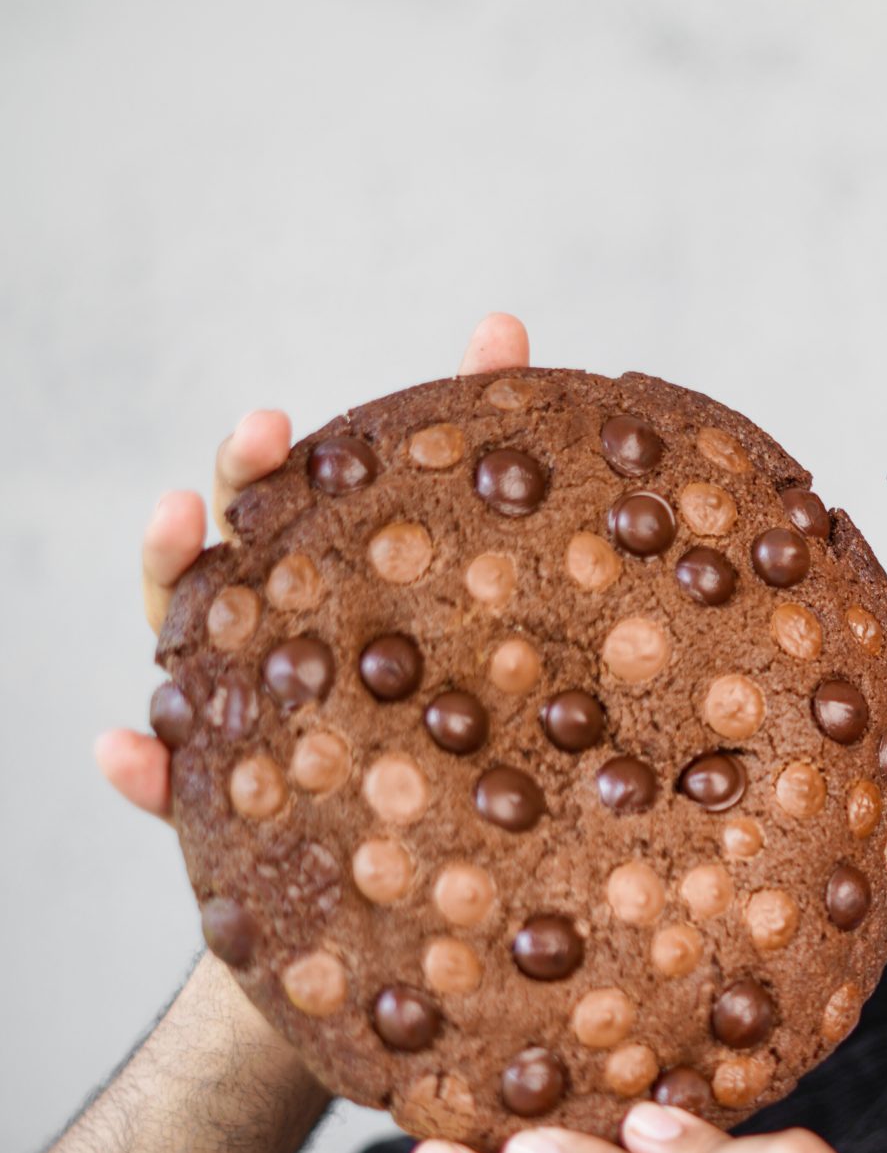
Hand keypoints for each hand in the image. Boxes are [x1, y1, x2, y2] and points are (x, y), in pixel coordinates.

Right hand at [93, 311, 532, 819]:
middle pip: (214, 566)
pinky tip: (118, 749)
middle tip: (244, 453)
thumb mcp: (488, 560)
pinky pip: (177, 797)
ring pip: (180, 659)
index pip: (268, 512)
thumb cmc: (467, 676)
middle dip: (212, 509)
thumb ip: (483, 444)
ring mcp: (245, 722)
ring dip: (164, 599)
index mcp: (310, 584)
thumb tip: (501, 321)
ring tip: (171, 539)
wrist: (476, 831)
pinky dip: (138, 770)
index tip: (274, 417)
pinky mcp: (243, 814)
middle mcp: (264, 642)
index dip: (255, 462)